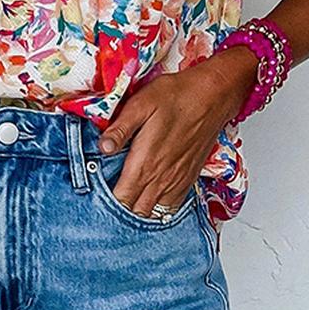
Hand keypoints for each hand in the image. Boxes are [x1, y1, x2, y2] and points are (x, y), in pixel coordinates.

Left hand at [97, 52, 254, 218]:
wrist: (213, 96)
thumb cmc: (176, 96)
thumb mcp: (141, 104)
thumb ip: (120, 129)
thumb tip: (102, 148)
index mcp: (145, 164)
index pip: (121, 200)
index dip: (106, 205)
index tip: (96, 199)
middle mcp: (161, 179)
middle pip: (136, 213)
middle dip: (120, 212)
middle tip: (106, 204)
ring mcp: (176, 182)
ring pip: (153, 214)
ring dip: (139, 213)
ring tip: (125, 206)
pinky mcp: (188, 179)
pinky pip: (171, 208)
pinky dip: (157, 210)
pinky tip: (148, 202)